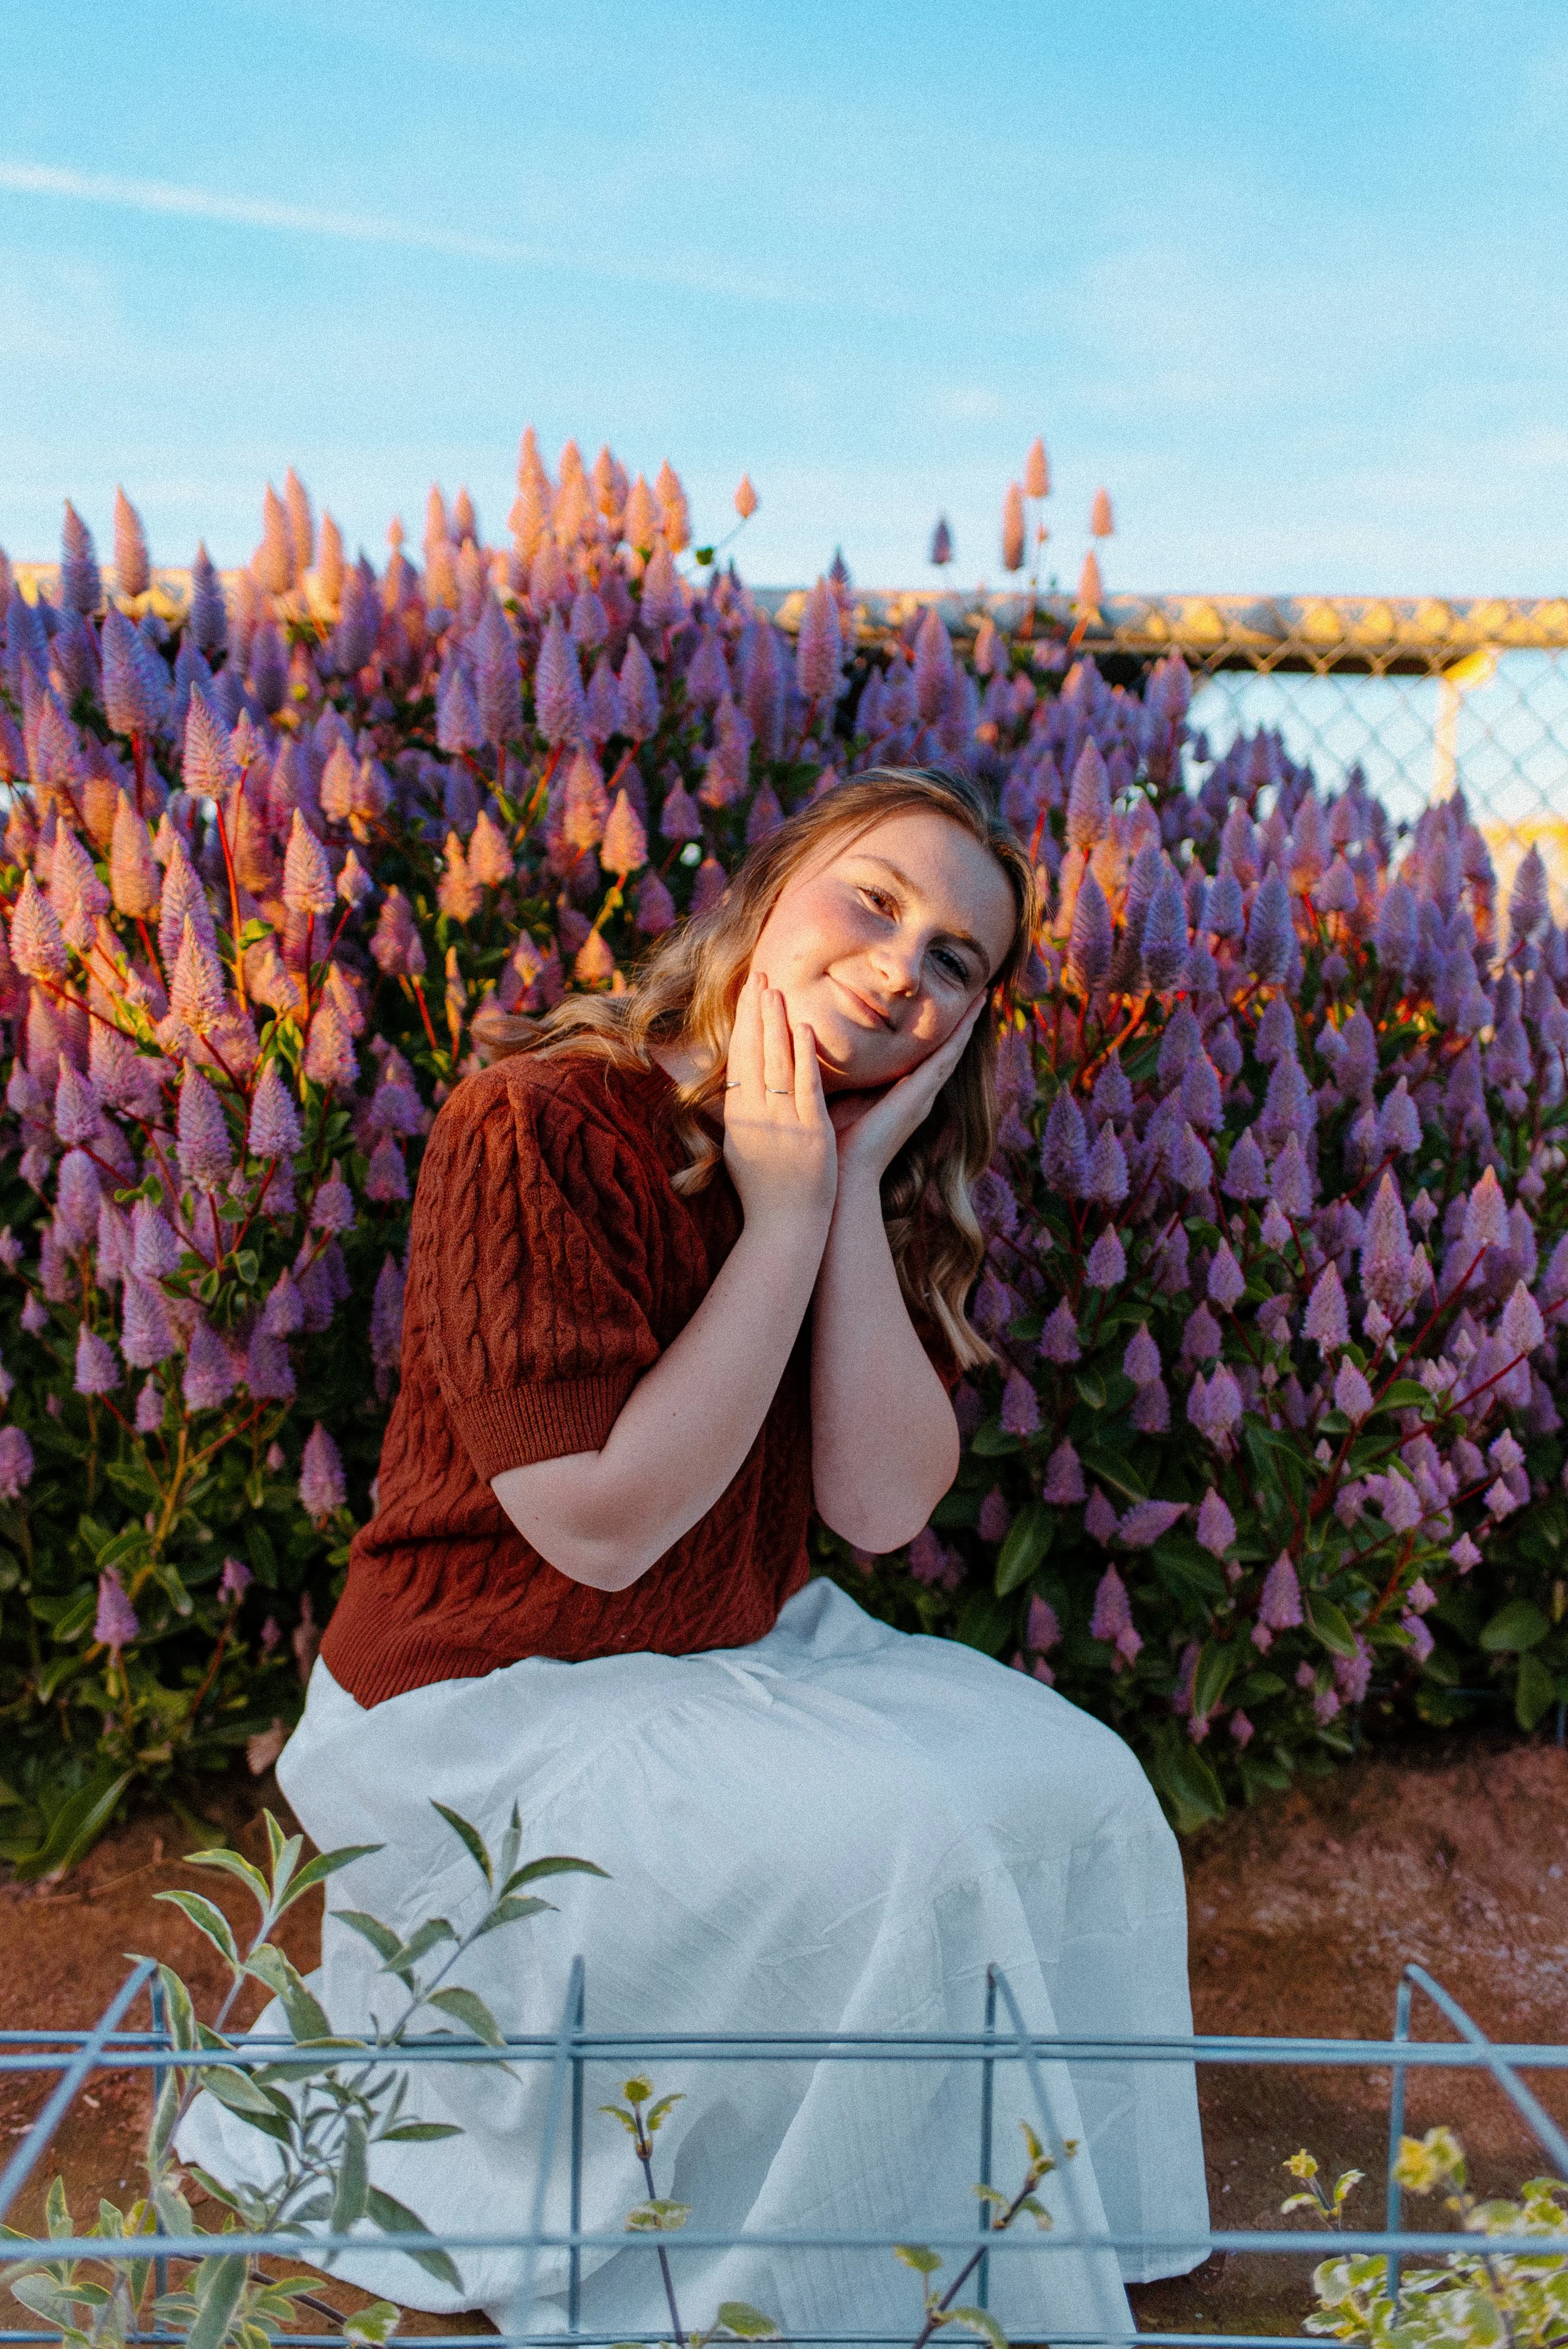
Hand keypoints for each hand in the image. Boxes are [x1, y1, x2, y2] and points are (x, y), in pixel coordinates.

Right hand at [722, 970, 837, 1231]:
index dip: (741, 1023)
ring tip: (774, 988)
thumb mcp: (739, 1149)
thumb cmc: (764, 1193)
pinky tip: (803, 1028)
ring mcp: (782, 1123)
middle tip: (758, 974)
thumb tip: (730, 1088)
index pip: (737, 1059)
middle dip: (754, 1011)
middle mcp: (755, 1116)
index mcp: (737, 1118)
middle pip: (752, 1053)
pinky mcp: (811, 1133)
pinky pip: (806, 1087)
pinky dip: (804, 1056)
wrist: (785, 1229)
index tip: (745, 993)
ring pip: (776, 1063)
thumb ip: (737, 1115)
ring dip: (774, 1023)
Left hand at [827, 996, 986, 1186]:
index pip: (927, 1055)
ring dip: (967, 1024)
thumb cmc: (837, 1139)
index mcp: (903, 1093)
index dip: (941, 1031)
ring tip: (983, 998)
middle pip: (947, 1050)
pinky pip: (945, 1060)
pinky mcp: (920, 1097)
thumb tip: (830, 1045)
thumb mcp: (845, 1096)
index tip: (950, 1006)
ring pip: (952, 1051)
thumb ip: (848, 1075)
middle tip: (981, 995)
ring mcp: (923, 1095)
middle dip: (963, 1023)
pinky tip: (969, 1019)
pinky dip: (958, 1038)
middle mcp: (919, 1094)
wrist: (844, 1171)